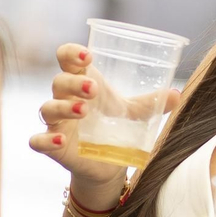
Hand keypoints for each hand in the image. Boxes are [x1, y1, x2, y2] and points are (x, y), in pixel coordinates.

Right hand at [28, 42, 181, 203]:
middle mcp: (65, 99)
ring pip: (47, 108)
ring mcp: (57, 122)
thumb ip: (152, 103)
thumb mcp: (134, 114)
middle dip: (73, 83)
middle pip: (58, 82)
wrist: (107, 163)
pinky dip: (45, 139)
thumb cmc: (113, 127)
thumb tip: (177, 95)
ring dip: (63, 108)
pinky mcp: (52, 145)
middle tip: (94, 89)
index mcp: (81, 82)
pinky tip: (61, 139)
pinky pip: (38, 140)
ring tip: (83, 112)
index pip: (67, 58)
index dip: (71, 53)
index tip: (87, 56)